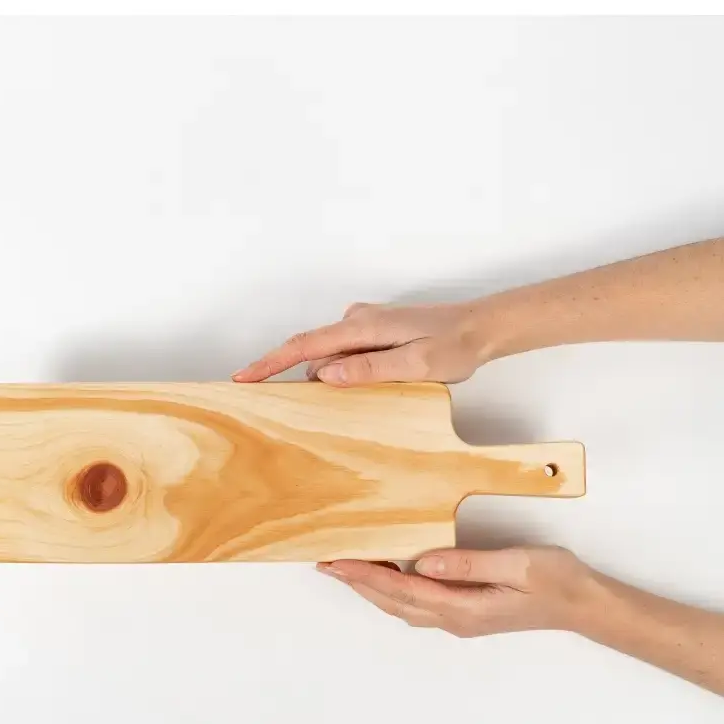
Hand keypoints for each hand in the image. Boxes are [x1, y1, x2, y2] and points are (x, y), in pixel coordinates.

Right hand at [233, 301, 490, 384]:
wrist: (481, 328)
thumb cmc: (453, 346)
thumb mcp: (415, 363)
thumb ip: (370, 368)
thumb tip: (324, 374)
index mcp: (362, 327)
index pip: (304, 345)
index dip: (270, 362)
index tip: (242, 377)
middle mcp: (357, 321)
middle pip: (311, 352)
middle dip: (290, 375)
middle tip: (266, 401)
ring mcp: (365, 327)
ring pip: (329, 356)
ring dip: (324, 379)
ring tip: (329, 399)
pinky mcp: (373, 335)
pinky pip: (344, 356)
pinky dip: (340, 373)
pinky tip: (357, 390)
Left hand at [317, 546, 590, 635]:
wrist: (583, 605)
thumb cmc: (555, 581)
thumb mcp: (516, 564)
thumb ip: (469, 564)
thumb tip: (424, 563)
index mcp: (464, 609)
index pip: (403, 590)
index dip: (366, 576)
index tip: (337, 563)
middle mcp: (456, 620)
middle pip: (394, 602)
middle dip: (357, 584)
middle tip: (326, 564)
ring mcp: (460, 620)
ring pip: (403, 607)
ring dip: (372, 589)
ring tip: (345, 571)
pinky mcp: (466, 614)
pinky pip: (419, 605)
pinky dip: (394, 592)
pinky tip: (386, 579)